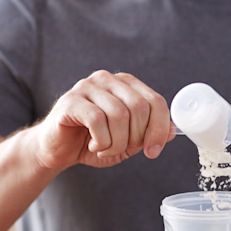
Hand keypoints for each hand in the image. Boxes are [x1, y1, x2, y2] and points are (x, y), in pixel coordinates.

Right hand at [31, 70, 173, 169]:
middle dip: (137, 137)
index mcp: (126, 85)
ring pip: (119, 115)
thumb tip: (173, 132)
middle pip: (140, 107)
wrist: (57, 149)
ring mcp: (87, 87)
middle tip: (123, 150)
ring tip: (106, 150)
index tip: (153, 151)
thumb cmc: (93, 142)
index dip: (160, 129)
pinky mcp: (71, 101)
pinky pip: (97, 120)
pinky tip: (94, 146)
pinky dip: (102, 141)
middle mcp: (108, 79)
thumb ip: (148, 134)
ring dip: (117, 142)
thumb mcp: (128, 142)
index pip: (156, 102)